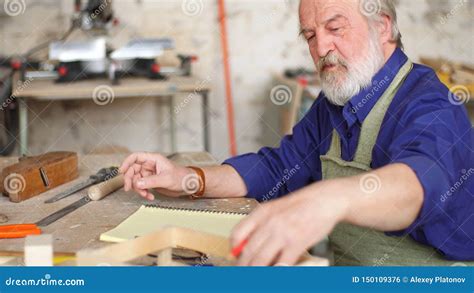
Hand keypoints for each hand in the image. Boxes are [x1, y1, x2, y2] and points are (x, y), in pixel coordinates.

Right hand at [119, 152, 194, 199]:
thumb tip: (137, 183)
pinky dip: (143, 193)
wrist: (188, 185)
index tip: (121, 171)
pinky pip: (141, 187)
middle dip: (130, 180)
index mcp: (153, 159)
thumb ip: (151, 181)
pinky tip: (150, 196)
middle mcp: (150, 165)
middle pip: (132, 170)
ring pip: (136, 180)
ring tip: (145, 195)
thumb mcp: (166, 179)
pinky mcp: (151, 182)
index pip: (135, 157)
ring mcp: (149, 174)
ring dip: (138, 189)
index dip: (126, 162)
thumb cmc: (181, 177)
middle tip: (129, 188)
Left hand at [230, 187, 347, 265]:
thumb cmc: (300, 205)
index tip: (234, 257)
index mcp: (261, 212)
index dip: (233, 249)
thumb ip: (261, 223)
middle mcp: (269, 223)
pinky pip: (281, 264)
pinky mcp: (297, 243)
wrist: (324, 200)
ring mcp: (283, 233)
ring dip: (256, 271)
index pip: (237, 233)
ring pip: (261, 260)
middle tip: (243, 273)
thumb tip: (247, 242)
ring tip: (256, 277)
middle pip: (248, 251)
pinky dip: (275, 272)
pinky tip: (274, 273)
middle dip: (243, 266)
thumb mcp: (275, 208)